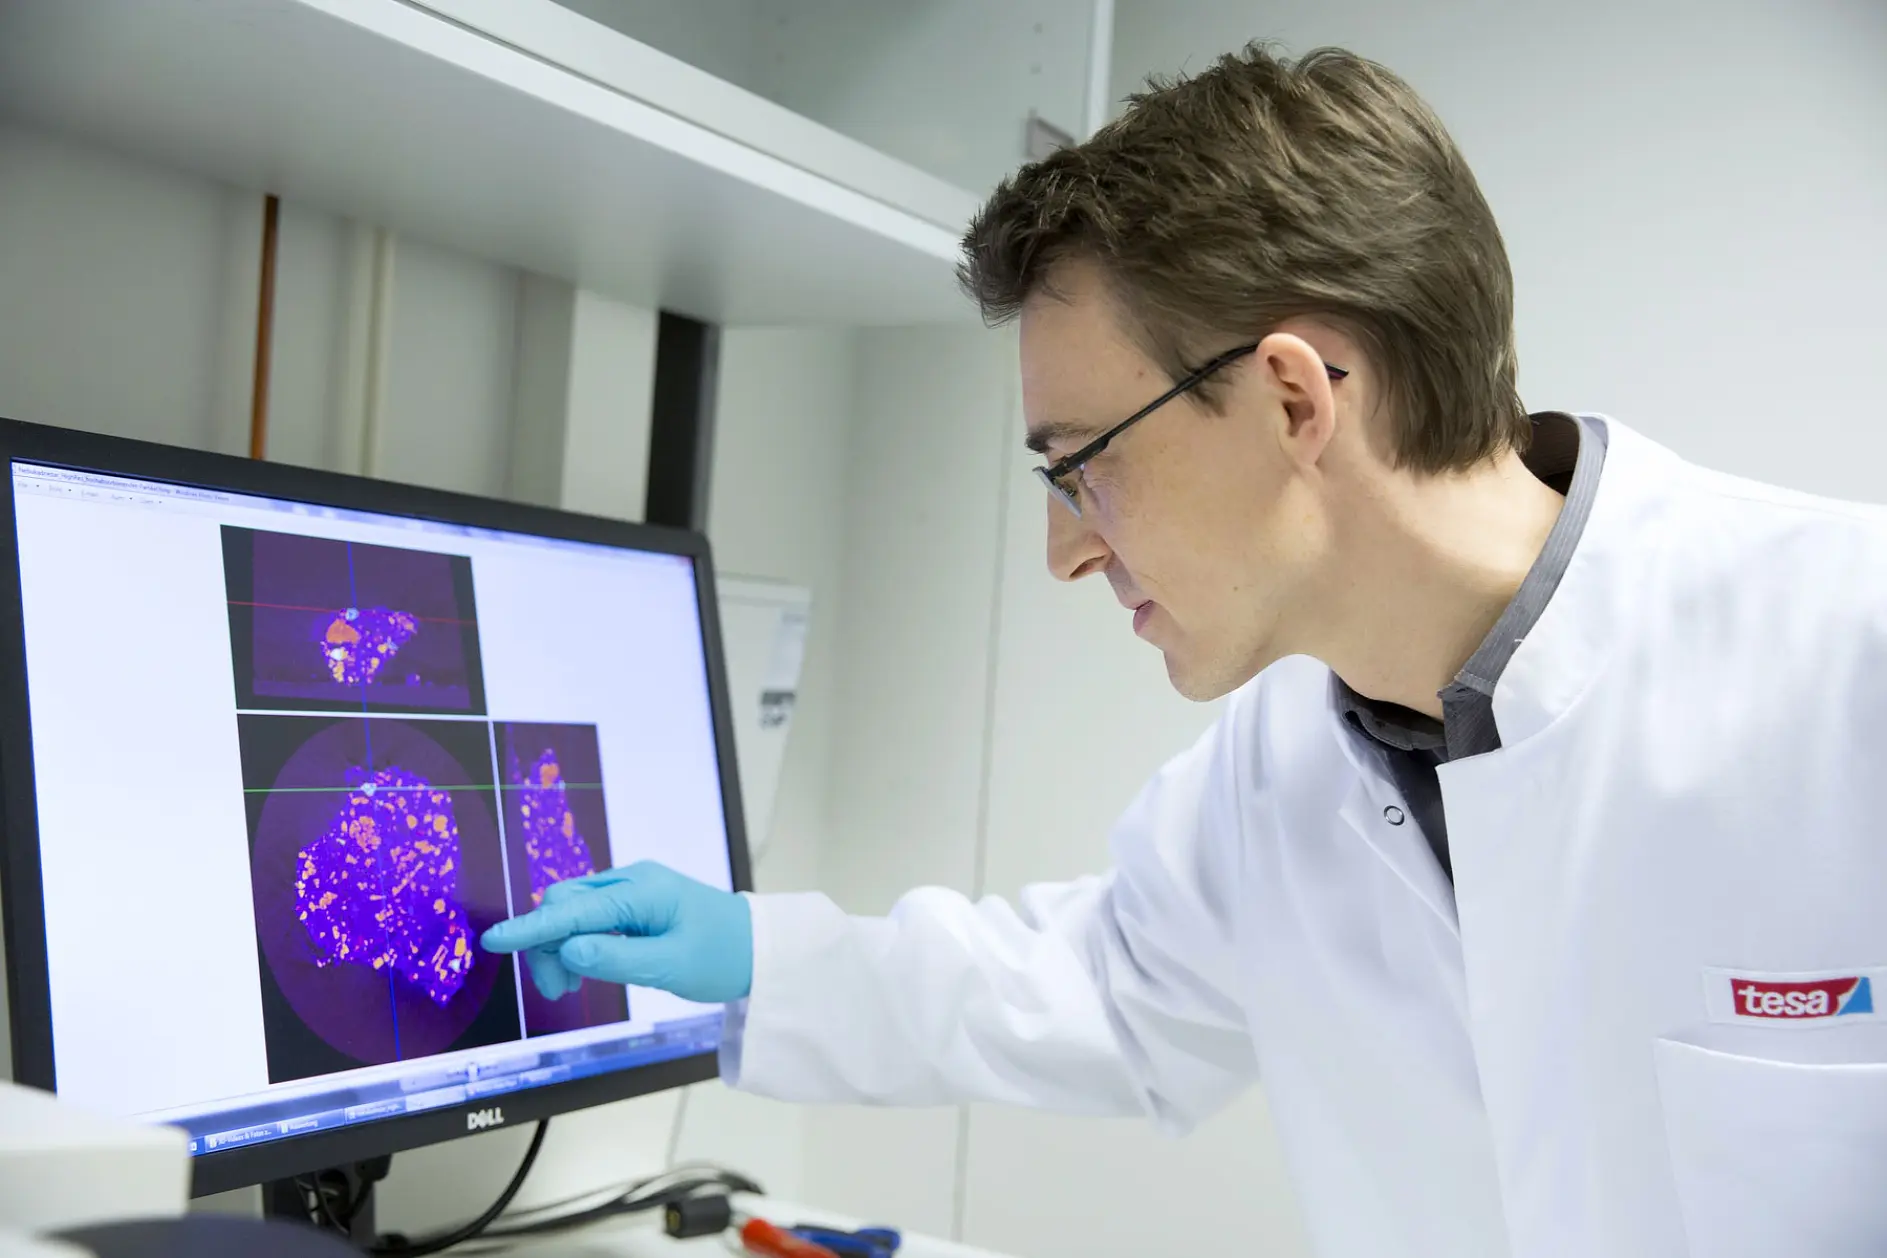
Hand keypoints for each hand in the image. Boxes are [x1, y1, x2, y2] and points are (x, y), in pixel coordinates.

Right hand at [479, 862, 752, 1004]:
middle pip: (565, 905)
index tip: (493, 941)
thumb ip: (615, 959)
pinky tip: (584, 969)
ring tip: (570, 988)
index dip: (530, 928)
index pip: (572, 909)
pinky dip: (579, 944)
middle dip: (548, 946)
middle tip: (559, 993)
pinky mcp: (635, 903)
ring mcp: (633, 890)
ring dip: (561, 948)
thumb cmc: (722, 956)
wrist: (759, 948)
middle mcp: (632, 881)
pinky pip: (591, 917)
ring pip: (574, 912)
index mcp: (641, 891)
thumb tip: (565, 951)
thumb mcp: (669, 967)